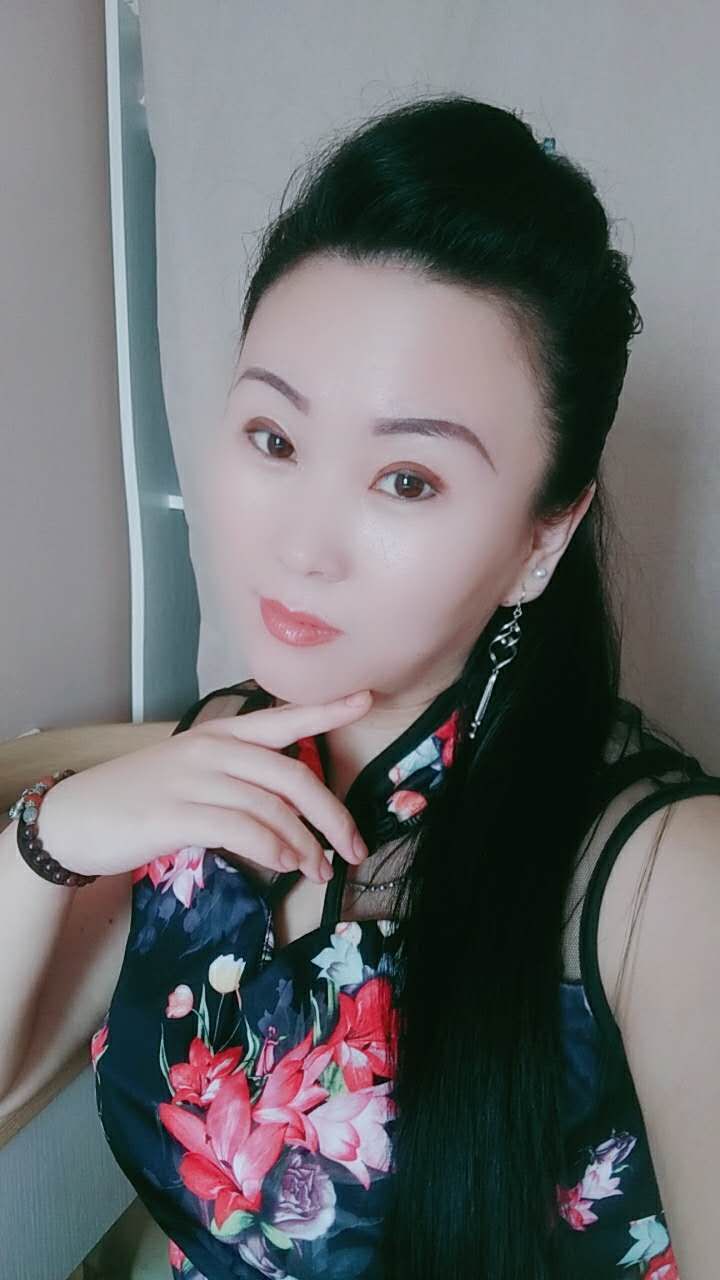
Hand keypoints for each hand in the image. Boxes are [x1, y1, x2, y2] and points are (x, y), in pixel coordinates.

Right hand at [36, 691, 372, 884]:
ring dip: (305, 843)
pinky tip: (285, 866)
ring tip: (319, 869)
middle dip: (332, 813)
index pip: (281, 718)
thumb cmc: (139, 798)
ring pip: (271, 806)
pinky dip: (273, 850)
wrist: (74, 818)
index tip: (366, 699)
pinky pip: (241, 829)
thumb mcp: (192, 775)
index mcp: (220, 735)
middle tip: (354, 847)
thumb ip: (240, 783)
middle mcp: (211, 750)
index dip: (325, 710)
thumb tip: (293, 821)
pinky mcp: (175, 814)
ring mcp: (193, 779)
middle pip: (292, 774)